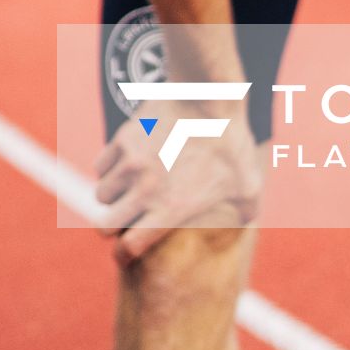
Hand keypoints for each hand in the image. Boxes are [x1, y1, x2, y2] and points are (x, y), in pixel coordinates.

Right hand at [93, 97, 263, 265]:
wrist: (209, 95)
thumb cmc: (232, 141)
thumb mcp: (249, 184)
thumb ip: (244, 212)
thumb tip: (245, 224)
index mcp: (171, 208)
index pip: (129, 247)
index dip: (125, 254)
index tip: (127, 250)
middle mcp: (144, 191)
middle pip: (104, 226)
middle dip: (113, 227)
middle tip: (124, 219)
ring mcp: (130, 165)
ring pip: (102, 195)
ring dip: (113, 196)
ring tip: (128, 190)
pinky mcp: (122, 140)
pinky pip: (101, 167)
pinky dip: (109, 169)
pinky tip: (125, 165)